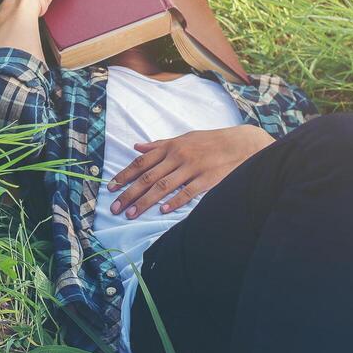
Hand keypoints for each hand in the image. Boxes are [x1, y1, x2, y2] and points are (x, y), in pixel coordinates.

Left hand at [108, 125, 273, 217]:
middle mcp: (178, 157)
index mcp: (171, 147)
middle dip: (129, 193)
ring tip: (131, 214)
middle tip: (115, 207)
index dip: (125, 175)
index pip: (142, 162)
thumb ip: (159, 144)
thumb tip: (137, 146)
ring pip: (163, 186)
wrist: (240, 143)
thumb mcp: (183, 138)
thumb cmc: (209, 141)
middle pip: (148, 177)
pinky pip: (187, 192)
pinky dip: (174, 201)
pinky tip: (163, 211)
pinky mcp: (207, 179)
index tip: (111, 187)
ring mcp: (192, 168)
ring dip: (145, 201)